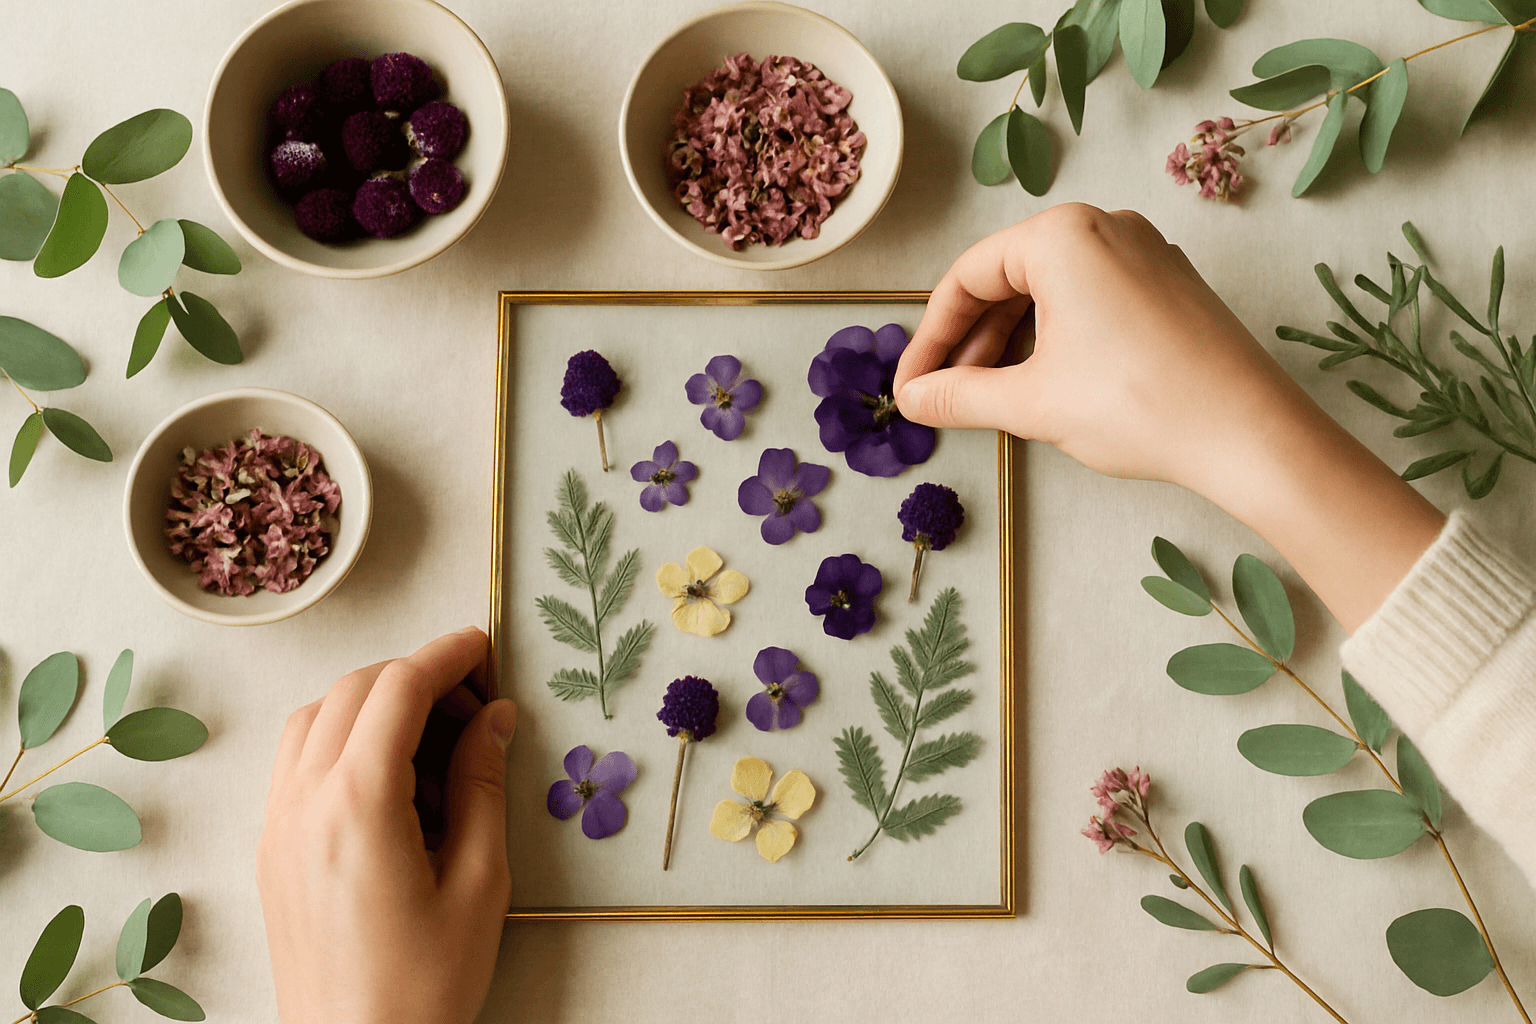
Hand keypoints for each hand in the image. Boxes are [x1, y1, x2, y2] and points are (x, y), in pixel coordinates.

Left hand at [257, 627, 515, 1023]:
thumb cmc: (423, 986)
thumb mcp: (479, 882)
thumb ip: (483, 785)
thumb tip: (495, 718)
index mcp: (359, 805)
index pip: (400, 689)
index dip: (448, 656)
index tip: (485, 649)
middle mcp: (305, 802)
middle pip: (355, 690)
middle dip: (418, 677)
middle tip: (476, 705)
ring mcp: (278, 825)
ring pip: (317, 717)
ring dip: (374, 703)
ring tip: (434, 739)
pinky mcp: (272, 850)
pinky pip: (298, 760)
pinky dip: (342, 738)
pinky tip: (391, 775)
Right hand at [893, 203, 1305, 490]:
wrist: (1249, 433)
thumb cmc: (1140, 404)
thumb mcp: (1030, 403)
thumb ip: (958, 396)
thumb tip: (915, 398)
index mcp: (1063, 235)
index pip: (967, 277)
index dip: (930, 337)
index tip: (912, 384)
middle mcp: (1105, 226)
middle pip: (1008, 280)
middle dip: (969, 342)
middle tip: (942, 396)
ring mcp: (1144, 253)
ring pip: (1050, 292)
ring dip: (1010, 343)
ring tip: (989, 398)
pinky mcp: (1168, 286)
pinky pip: (1091, 301)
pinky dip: (1056, 339)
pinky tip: (1043, 385)